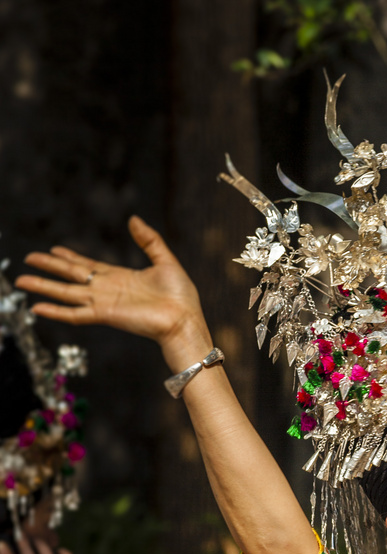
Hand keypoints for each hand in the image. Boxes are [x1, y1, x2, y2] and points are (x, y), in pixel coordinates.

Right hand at [15, 216, 207, 357]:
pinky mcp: (105, 315)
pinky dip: (55, 311)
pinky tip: (37, 308)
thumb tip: (134, 219)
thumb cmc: (181, 297)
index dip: (70, 257)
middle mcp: (107, 290)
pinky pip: (75, 314)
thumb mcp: (165, 260)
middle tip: (28, 258)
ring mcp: (104, 303)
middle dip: (49, 267)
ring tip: (20, 281)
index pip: (88, 265)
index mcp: (120, 278)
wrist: (184, 320)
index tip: (54, 249)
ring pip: (66, 293)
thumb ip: (148, 240)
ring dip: (43, 287)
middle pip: (71, 276)